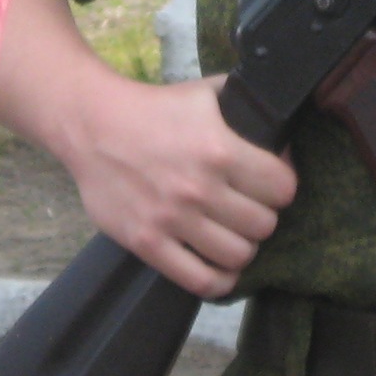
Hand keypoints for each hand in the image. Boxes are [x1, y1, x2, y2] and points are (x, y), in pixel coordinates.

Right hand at [53, 73, 297, 298]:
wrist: (93, 126)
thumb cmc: (154, 108)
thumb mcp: (207, 94)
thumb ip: (247, 107)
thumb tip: (281, 128)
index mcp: (221, 150)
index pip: (282, 188)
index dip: (282, 186)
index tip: (273, 185)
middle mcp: (200, 189)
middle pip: (264, 225)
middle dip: (263, 217)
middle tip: (250, 209)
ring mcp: (172, 220)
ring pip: (238, 256)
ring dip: (242, 247)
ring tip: (233, 234)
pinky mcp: (147, 243)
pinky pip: (199, 281)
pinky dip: (218, 281)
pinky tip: (218, 266)